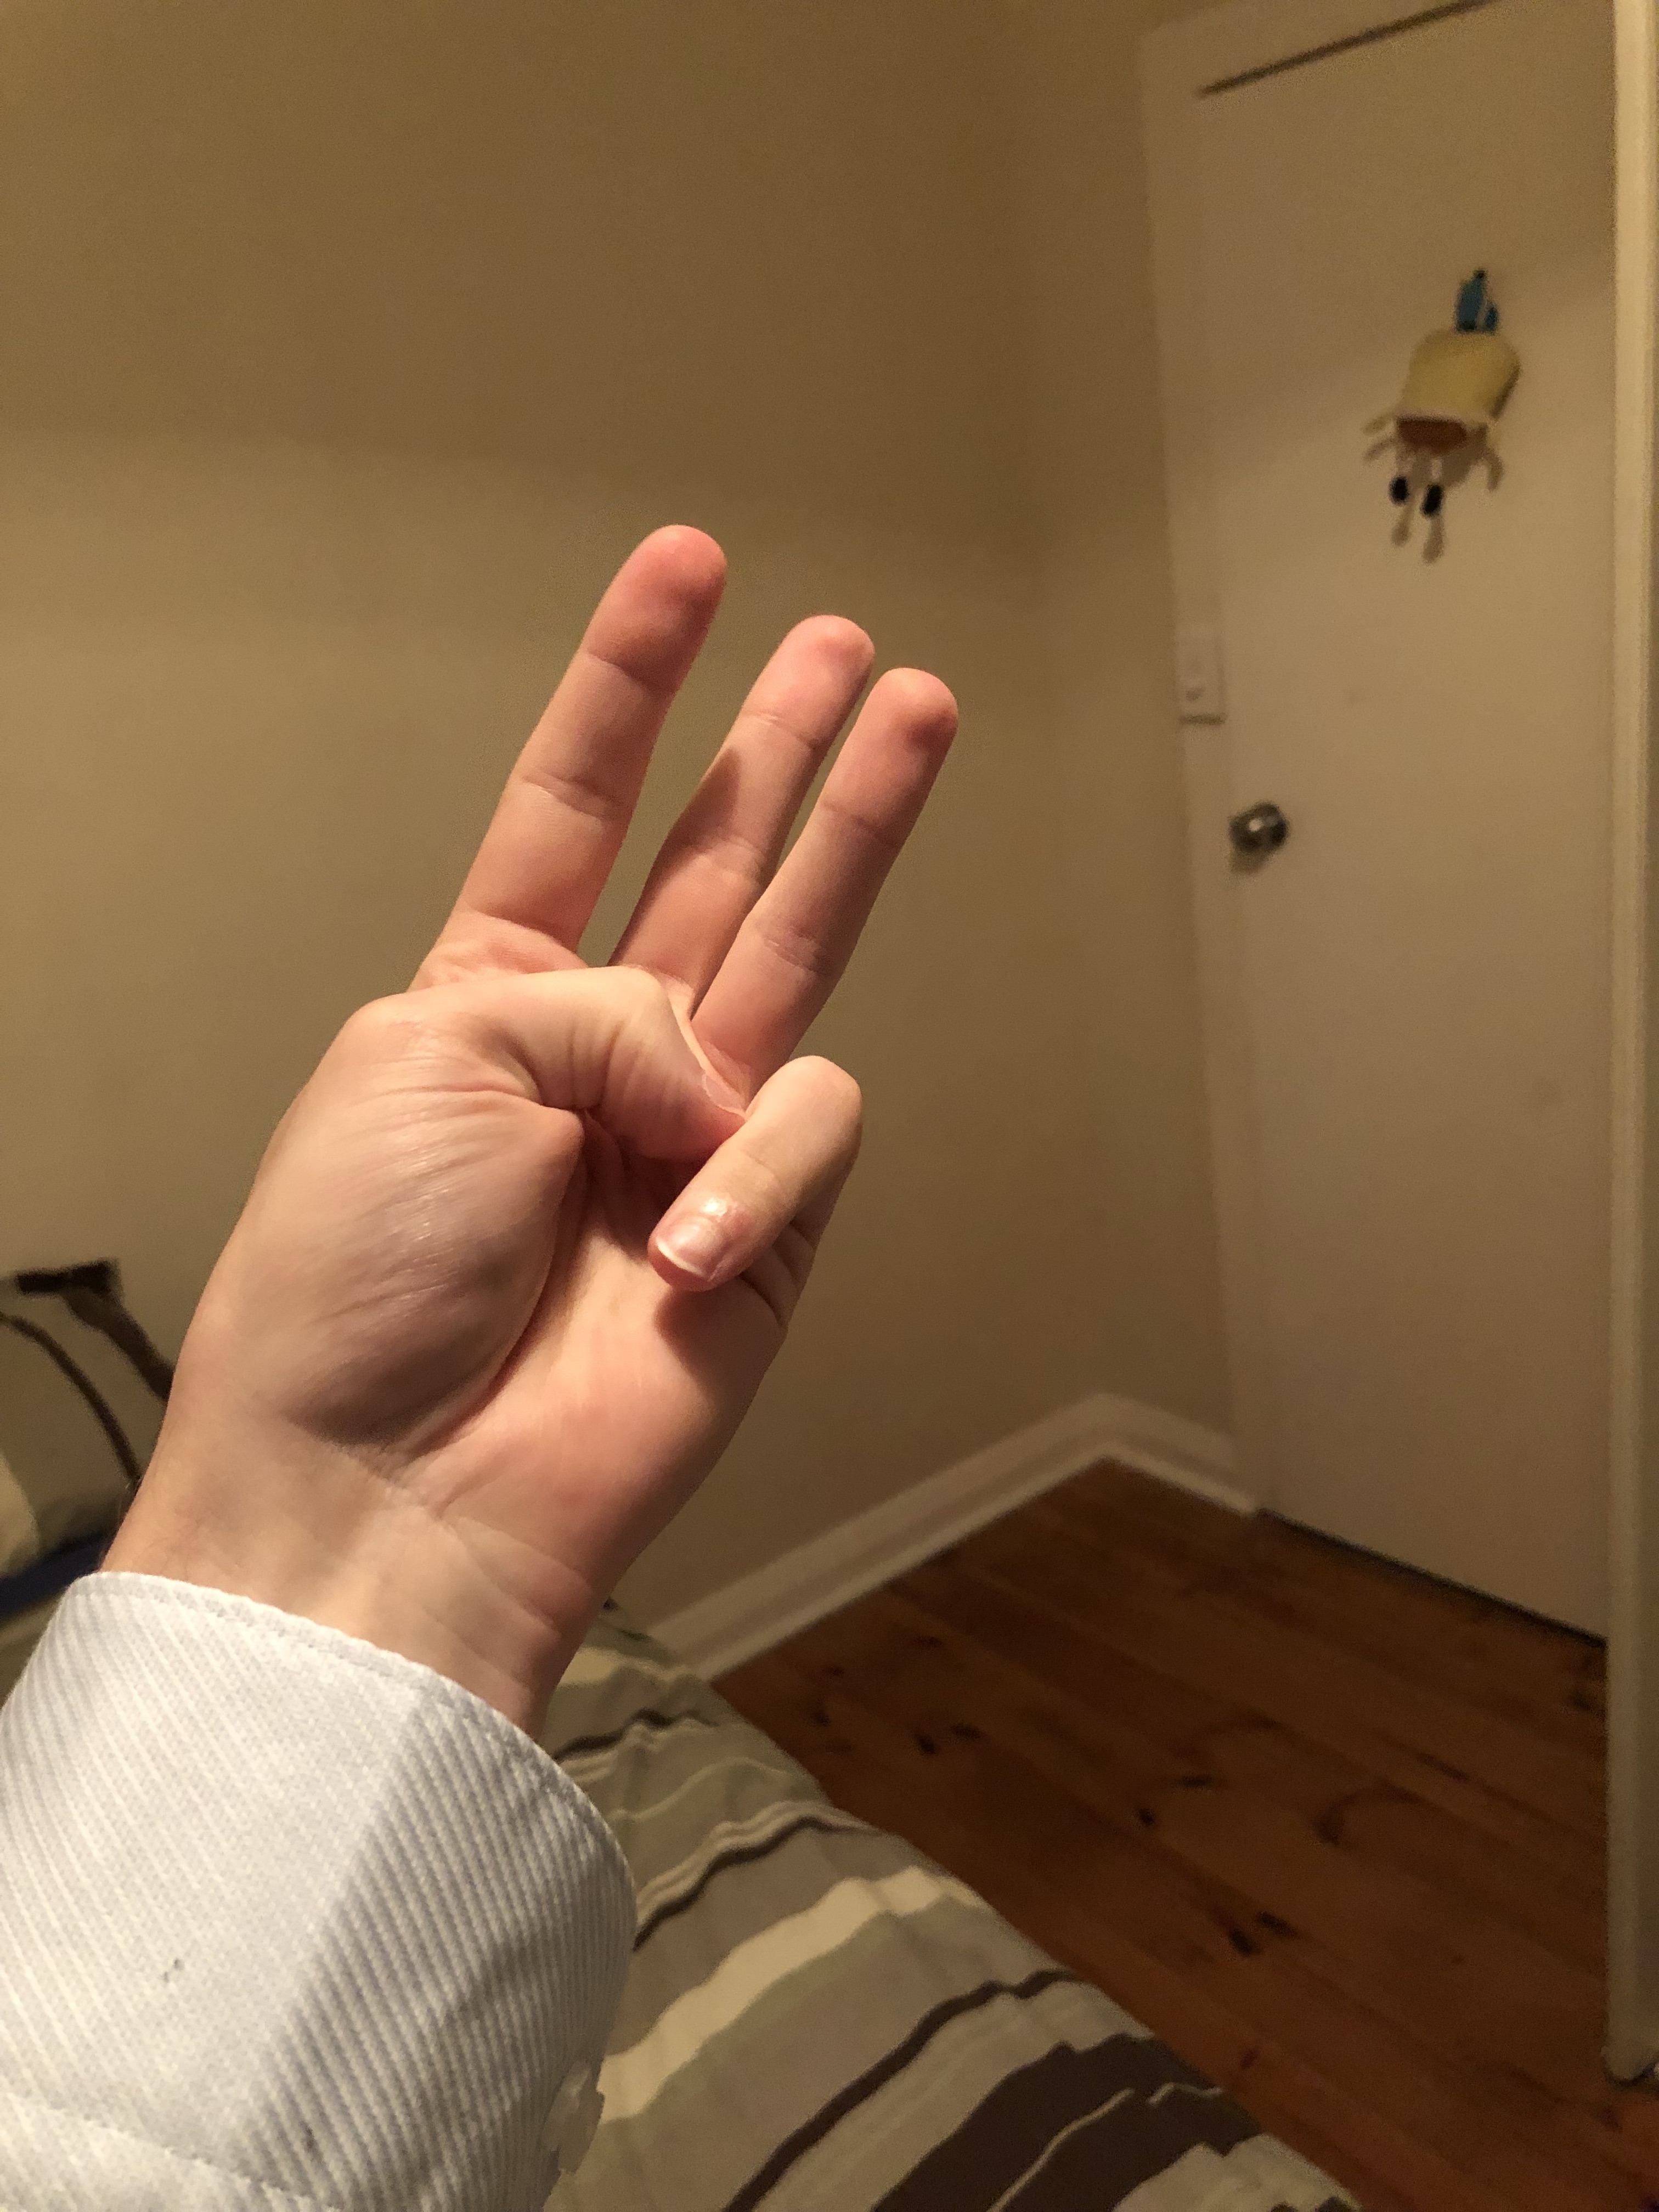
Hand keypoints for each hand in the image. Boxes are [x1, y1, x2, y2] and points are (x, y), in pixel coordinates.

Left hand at [103, 529, 955, 1734]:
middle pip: (715, 865)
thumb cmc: (359, 1274)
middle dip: (781, 749)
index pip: (571, 810)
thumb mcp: (429, 1052)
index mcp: (487, 994)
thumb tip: (722, 1070)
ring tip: (917, 708)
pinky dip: (752, 1174)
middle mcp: (602, 1054)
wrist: (394, 1487)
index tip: (685, 570)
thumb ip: (593, 997)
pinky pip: (804, 1134)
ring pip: (804, 951)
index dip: (628, 690)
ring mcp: (692, 1138)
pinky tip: (680, 1243)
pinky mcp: (764, 1231)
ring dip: (859, 827)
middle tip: (848, 646)